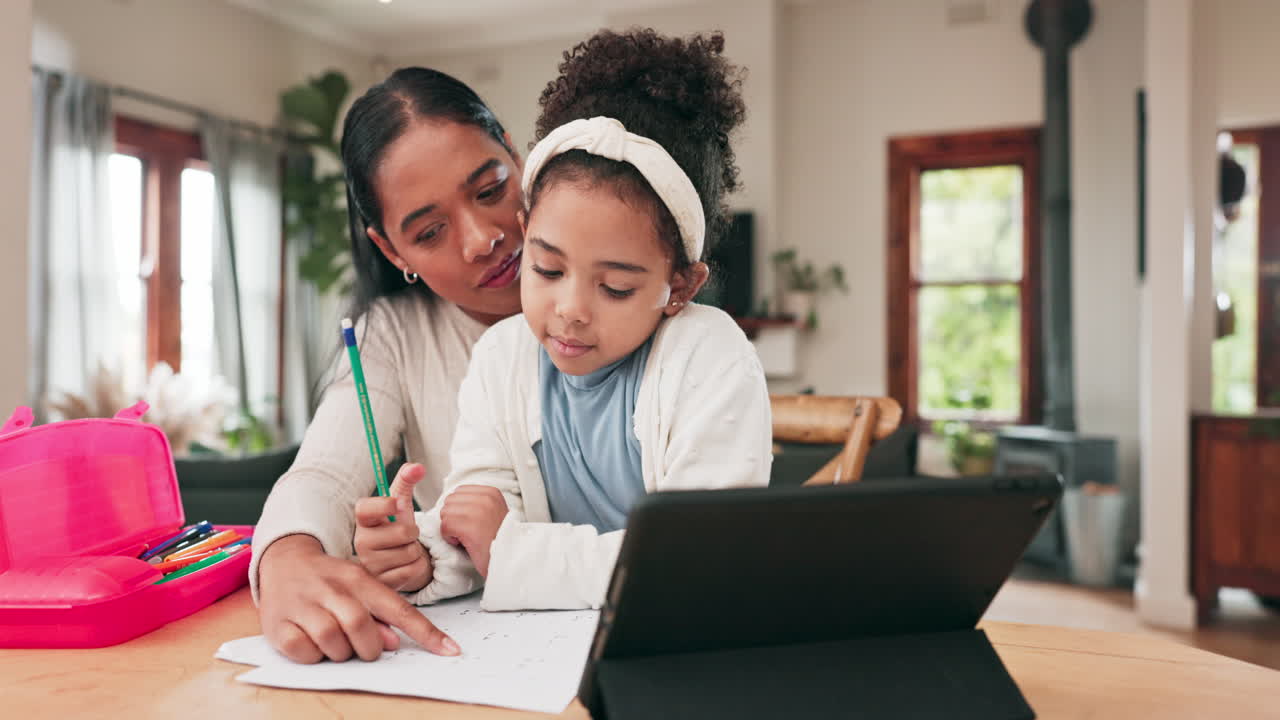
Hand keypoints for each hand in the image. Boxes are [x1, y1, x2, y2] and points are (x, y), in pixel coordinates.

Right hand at [257, 534, 460, 662]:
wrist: (284, 560)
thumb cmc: (331, 580)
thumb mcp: (360, 586)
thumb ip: (380, 614)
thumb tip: (393, 643)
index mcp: (360, 579)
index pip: (400, 609)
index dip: (427, 633)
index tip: (450, 651)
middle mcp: (333, 589)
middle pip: (361, 627)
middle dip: (370, 648)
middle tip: (365, 648)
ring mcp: (305, 605)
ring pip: (333, 642)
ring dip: (340, 653)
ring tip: (337, 643)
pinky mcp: (279, 623)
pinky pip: (304, 652)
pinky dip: (313, 656)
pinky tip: (313, 644)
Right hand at [354, 463, 432, 592]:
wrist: (399, 560)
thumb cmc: (396, 527)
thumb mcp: (401, 503)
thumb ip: (407, 480)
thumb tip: (418, 466)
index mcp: (363, 520)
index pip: (365, 509)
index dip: (383, 504)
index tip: (397, 503)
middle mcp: (361, 542)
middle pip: (402, 531)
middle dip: (412, 532)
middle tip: (405, 535)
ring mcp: (370, 564)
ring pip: (409, 552)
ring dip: (415, 551)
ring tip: (404, 550)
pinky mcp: (382, 583)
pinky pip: (412, 570)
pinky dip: (417, 566)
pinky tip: (406, 565)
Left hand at [440, 485, 508, 577]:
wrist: (510, 559)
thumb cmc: (499, 540)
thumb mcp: (494, 512)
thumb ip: (477, 502)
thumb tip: (452, 502)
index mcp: (491, 493)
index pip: (459, 492)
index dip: (459, 508)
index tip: (470, 522)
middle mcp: (485, 498)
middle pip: (450, 501)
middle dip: (453, 517)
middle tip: (466, 531)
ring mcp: (477, 511)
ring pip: (445, 513)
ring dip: (450, 528)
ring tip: (466, 537)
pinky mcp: (469, 526)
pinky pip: (444, 526)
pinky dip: (450, 538)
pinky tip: (463, 543)